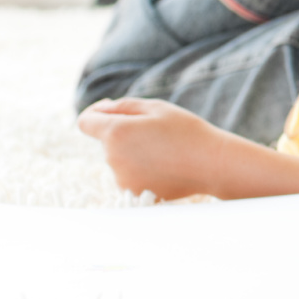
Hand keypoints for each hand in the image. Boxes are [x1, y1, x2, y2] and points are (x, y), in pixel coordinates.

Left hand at [77, 98, 235, 198]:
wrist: (212, 165)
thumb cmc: (186, 131)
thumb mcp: (157, 108)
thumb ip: (122, 106)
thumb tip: (100, 110)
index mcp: (115, 132)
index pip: (85, 122)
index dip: (95, 114)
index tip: (109, 113)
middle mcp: (112, 157)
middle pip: (106, 141)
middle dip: (123, 134)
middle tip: (157, 134)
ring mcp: (121, 178)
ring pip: (119, 159)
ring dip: (133, 153)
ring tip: (164, 152)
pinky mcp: (132, 192)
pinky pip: (129, 175)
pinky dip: (141, 170)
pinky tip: (165, 167)